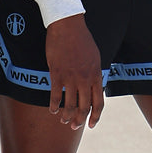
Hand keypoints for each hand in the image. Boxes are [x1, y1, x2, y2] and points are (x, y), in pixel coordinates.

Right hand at [44, 13, 103, 130]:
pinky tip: (52, 110)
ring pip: (69, 105)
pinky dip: (53, 106)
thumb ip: (95, 73)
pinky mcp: (56, 74)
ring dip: (67, 116)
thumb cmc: (81, 39)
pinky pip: (55, 96)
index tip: (91, 124)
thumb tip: (97, 85)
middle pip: (84, 107)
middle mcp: (85, 79)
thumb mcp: (95, 57)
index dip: (95, 117)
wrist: (67, 25)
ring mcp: (70, 77)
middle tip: (75, 127)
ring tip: (63, 120)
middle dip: (80, 121)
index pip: (99, 103)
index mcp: (96, 75)